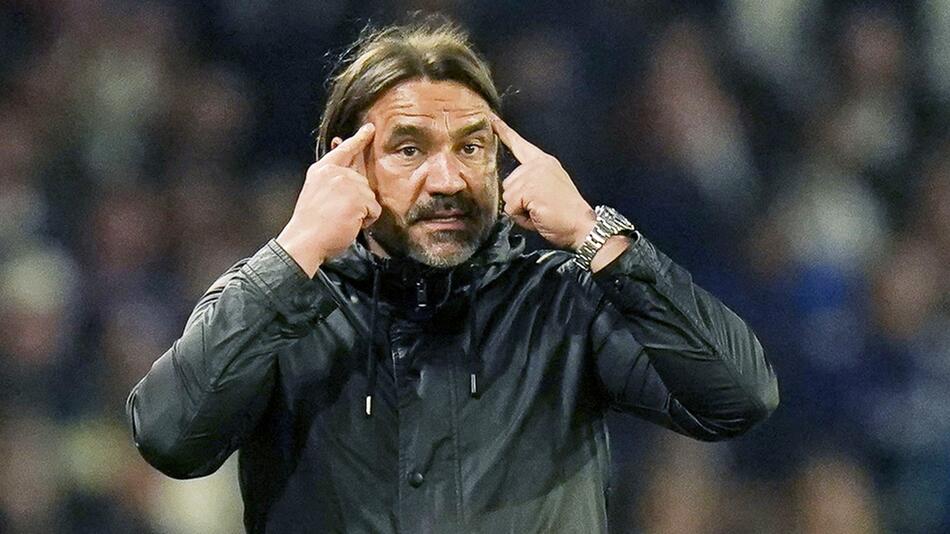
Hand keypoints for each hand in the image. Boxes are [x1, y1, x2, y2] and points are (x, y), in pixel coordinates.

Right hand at [276, 123, 380, 276]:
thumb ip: (332, 178)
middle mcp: (334, 172)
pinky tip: (349, 224)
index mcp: (322, 170)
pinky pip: (374, 209)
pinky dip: (366, 220)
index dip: (359, 139)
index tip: (370, 128)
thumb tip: (340, 168)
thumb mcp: (317, 192)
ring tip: (341, 219)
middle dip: (358, 199)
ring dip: (361, 211)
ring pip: (369, 196)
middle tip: (337, 214)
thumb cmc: (310, 224)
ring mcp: (347, 183)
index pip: (344, 151)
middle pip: (362, 181)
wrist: (305, 240)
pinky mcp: (358, 197)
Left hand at [491, 115, 595, 249]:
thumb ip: (530, 181)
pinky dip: (521, 217)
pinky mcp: (529, 188)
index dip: (504, 132)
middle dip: (518, 200)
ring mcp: (533, 174)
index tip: (491, 119)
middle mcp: (538, 164)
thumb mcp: (547, 190)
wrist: (582, 226)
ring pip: (507, 196)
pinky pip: (510, 207)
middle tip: (541, 207)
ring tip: (541, 211)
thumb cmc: (565, 214)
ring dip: (520, 210)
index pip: (520, 144)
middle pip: (507, 183)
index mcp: (544, 161)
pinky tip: (538, 215)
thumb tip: (511, 190)